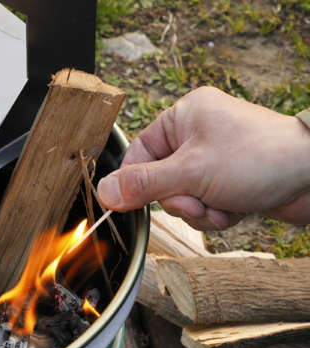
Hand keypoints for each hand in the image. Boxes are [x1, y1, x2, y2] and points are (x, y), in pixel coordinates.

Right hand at [97, 86, 309, 229]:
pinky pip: (204, 205)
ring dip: (200, 212)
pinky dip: (217, 214)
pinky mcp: (229, 181)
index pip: (138, 155)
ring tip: (224, 206)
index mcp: (183, 117)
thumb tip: (104, 193)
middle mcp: (196, 134)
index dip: (136, 183)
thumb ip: (144, 184)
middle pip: (159, 181)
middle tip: (199, 201)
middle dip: (181, 201)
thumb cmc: (260, 158)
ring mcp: (214, 159)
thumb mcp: (191, 172)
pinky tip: (236, 210)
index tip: (135, 204)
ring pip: (183, 198)